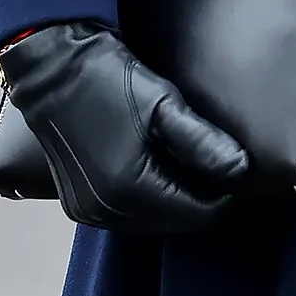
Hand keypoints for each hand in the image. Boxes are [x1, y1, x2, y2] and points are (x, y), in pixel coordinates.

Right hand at [0, 22, 248, 234]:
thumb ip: (202, 142)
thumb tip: (242, 170)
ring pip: (150, 224)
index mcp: (130, 189)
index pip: (198, 215)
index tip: (235, 169)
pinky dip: (147, 201)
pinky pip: (125, 217)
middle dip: (199, 200)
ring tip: (189, 165)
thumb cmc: (110, 80)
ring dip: (173, 202)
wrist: (53, 71)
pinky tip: (157, 171)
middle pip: (174, 224)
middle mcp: (107, 212)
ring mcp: (88, 212)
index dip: (223, 196)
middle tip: (215, 165)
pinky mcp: (77, 206)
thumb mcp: (163, 104)